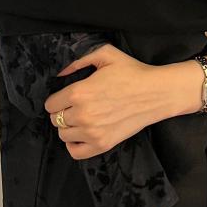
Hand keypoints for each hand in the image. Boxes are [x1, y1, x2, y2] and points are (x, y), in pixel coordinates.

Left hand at [43, 43, 162, 159]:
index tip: (66, 97)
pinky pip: (75, 152)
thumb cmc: (132, 72)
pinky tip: (81, 134)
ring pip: (63, 135)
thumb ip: (79, 60)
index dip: (57, 99)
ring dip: (68, 127)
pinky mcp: (103, 144)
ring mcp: (92, 132)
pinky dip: (74, 144)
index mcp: (79, 92)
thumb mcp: (105, 54)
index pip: (51, 104)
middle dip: (62, 112)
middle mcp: (82, 114)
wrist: (156, 93)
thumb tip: (61, 73)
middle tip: (75, 106)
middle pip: (55, 119)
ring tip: (80, 118)